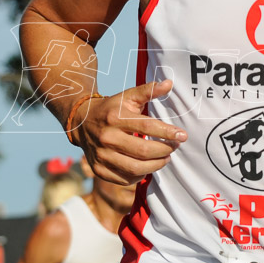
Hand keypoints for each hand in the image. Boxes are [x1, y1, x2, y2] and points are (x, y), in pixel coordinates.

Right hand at [68, 79, 186, 184]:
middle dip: (165, 150)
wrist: (81, 122)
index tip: (182, 135)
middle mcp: (107, 138)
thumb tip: (169, 83)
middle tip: (174, 147)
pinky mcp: (98, 169)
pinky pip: (124, 179)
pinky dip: (140, 176)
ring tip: (165, 158)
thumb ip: (149, 90)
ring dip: (156, 165)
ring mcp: (101, 155)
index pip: (147, 126)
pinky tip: (147, 167)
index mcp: (116, 118)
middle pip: (143, 151)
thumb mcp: (128, 97)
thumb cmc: (111, 109)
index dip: (168, 132)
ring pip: (135, 168)